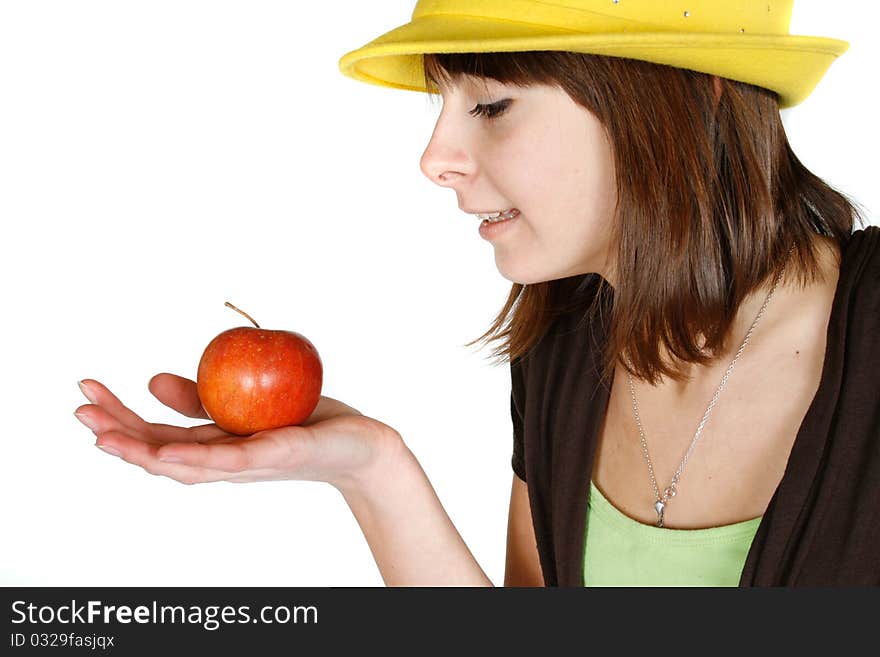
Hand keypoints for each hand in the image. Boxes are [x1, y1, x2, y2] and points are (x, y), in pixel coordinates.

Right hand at [74, 374, 403, 490]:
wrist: (358, 444)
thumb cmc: (303, 422)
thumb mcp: (244, 403)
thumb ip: (199, 397)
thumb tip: (153, 380)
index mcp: (214, 444)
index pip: (156, 435)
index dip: (118, 417)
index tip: (86, 391)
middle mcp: (222, 461)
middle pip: (159, 453)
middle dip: (116, 434)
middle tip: (78, 408)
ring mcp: (244, 464)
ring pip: (184, 465)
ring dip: (142, 453)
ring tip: (103, 435)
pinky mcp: (270, 457)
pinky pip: (227, 461)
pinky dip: (195, 458)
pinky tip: (166, 452)